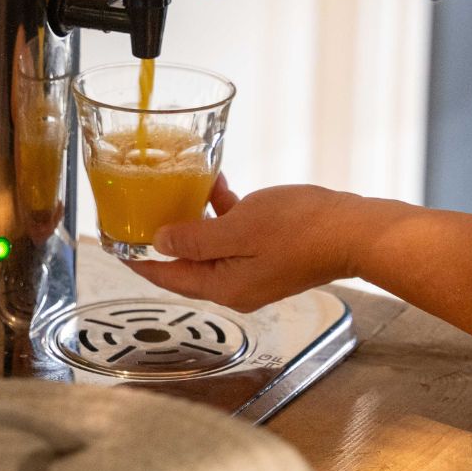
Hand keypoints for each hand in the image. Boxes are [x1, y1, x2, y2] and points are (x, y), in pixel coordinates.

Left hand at [130, 176, 471, 339]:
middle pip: (184, 264)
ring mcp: (254, 269)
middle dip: (160, 241)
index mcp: (224, 286)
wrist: (356, 231)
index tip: (115, 245)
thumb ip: (196, 238)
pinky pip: (234, 233)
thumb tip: (160, 241)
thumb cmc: (304, 230)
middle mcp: (236, 283)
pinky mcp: (270, 252)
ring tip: (174, 192)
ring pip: (209, 245)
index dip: (139, 260)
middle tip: (137, 216)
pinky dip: (221, 211)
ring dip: (191, 220)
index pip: (167, 277)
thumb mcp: (239, 229)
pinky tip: (217, 184)